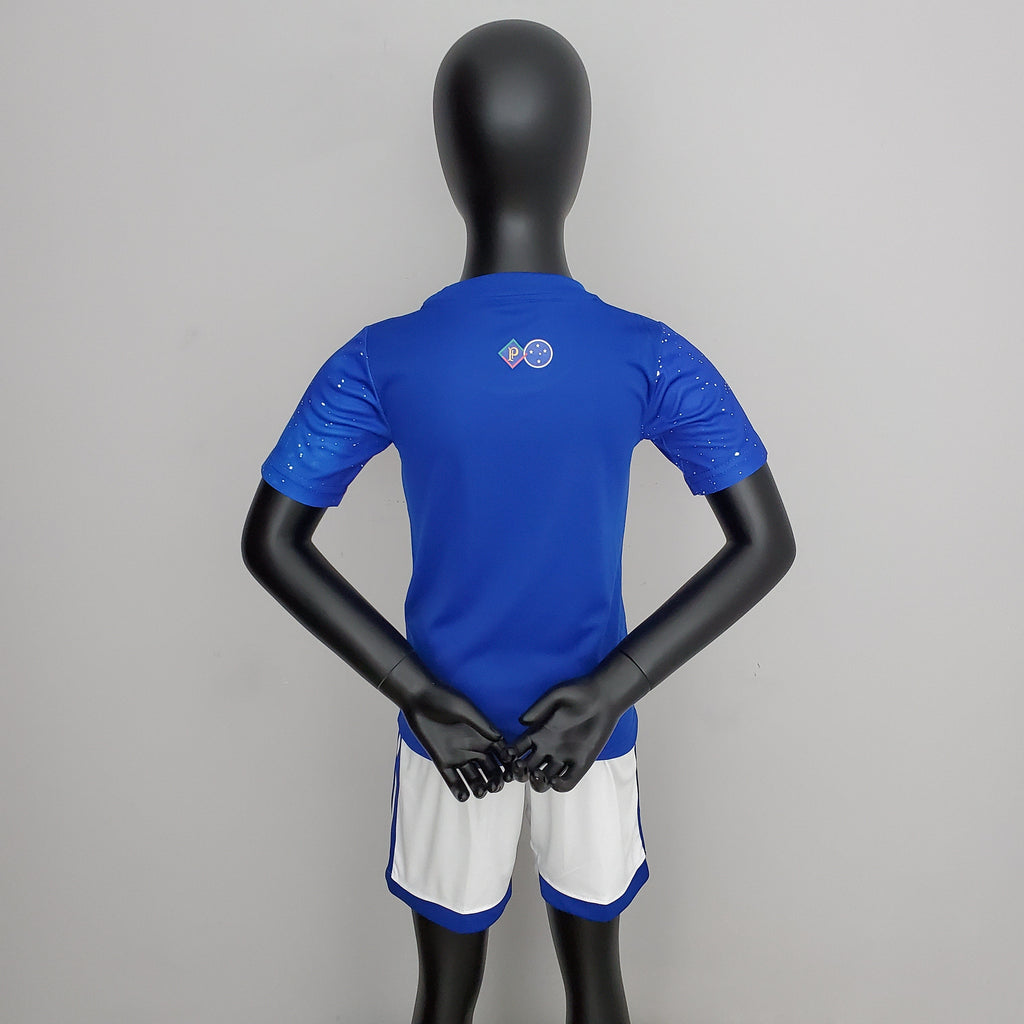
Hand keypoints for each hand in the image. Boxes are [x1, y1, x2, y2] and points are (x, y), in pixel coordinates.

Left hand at [379, 653, 513, 801]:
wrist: (419, 700)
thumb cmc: (444, 699)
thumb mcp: (465, 709)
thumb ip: (481, 724)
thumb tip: (500, 738)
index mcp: (482, 735)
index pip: (500, 753)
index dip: (507, 764)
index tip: (511, 774)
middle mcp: (472, 747)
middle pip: (489, 769)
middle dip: (494, 779)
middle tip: (495, 787)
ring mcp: (457, 755)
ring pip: (472, 777)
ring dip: (478, 786)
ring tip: (481, 792)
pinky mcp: (442, 760)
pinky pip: (451, 779)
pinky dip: (458, 788)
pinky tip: (463, 796)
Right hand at [510, 651, 648, 792]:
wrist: (604, 697)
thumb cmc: (579, 692)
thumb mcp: (555, 695)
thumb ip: (538, 707)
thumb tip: (522, 722)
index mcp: (539, 732)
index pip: (517, 749)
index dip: (510, 755)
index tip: (509, 756)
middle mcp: (548, 747)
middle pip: (527, 769)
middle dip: (520, 773)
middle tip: (523, 769)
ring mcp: (564, 757)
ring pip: (544, 780)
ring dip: (537, 783)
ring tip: (540, 774)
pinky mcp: (581, 763)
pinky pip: (567, 782)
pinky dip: (559, 785)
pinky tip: (556, 778)